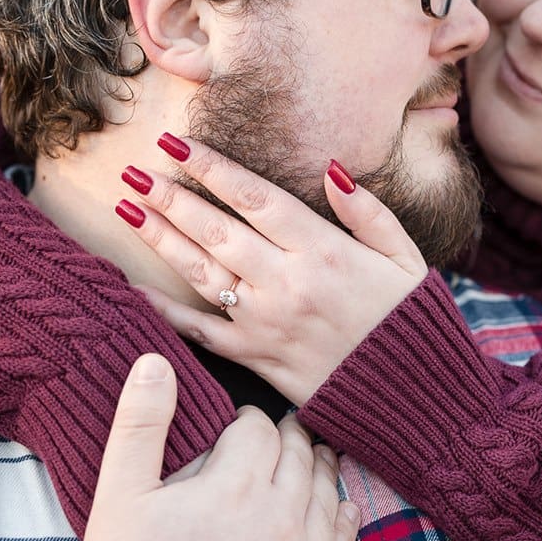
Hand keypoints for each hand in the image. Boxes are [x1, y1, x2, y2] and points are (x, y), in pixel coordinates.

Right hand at [83, 354, 359, 540]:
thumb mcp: (119, 494)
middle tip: (282, 434)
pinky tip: (341, 508)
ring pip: (325, 494)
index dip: (247, 423)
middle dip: (289, 439)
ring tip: (314, 458)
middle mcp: (281, 515)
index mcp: (236, 483)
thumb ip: (141, 422)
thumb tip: (156, 361)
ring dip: (319, 470)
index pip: (258, 429)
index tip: (237, 429)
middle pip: (300, 455)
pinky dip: (342, 518)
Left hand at [115, 139, 427, 403]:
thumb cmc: (409, 323)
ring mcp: (266, 322)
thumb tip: (330, 169)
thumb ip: (367, 211)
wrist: (413, 398)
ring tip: (128, 209)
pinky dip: (165, 313)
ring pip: (202, 272)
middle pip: (217, 229)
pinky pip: (202, 332)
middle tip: (135, 172)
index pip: (255, 196)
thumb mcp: (405, 257)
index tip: (175, 143)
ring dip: (160, 239)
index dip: (211, 166)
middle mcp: (288, 282)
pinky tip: (134, 289)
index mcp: (323, 250)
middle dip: (171, 196)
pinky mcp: (256, 358)